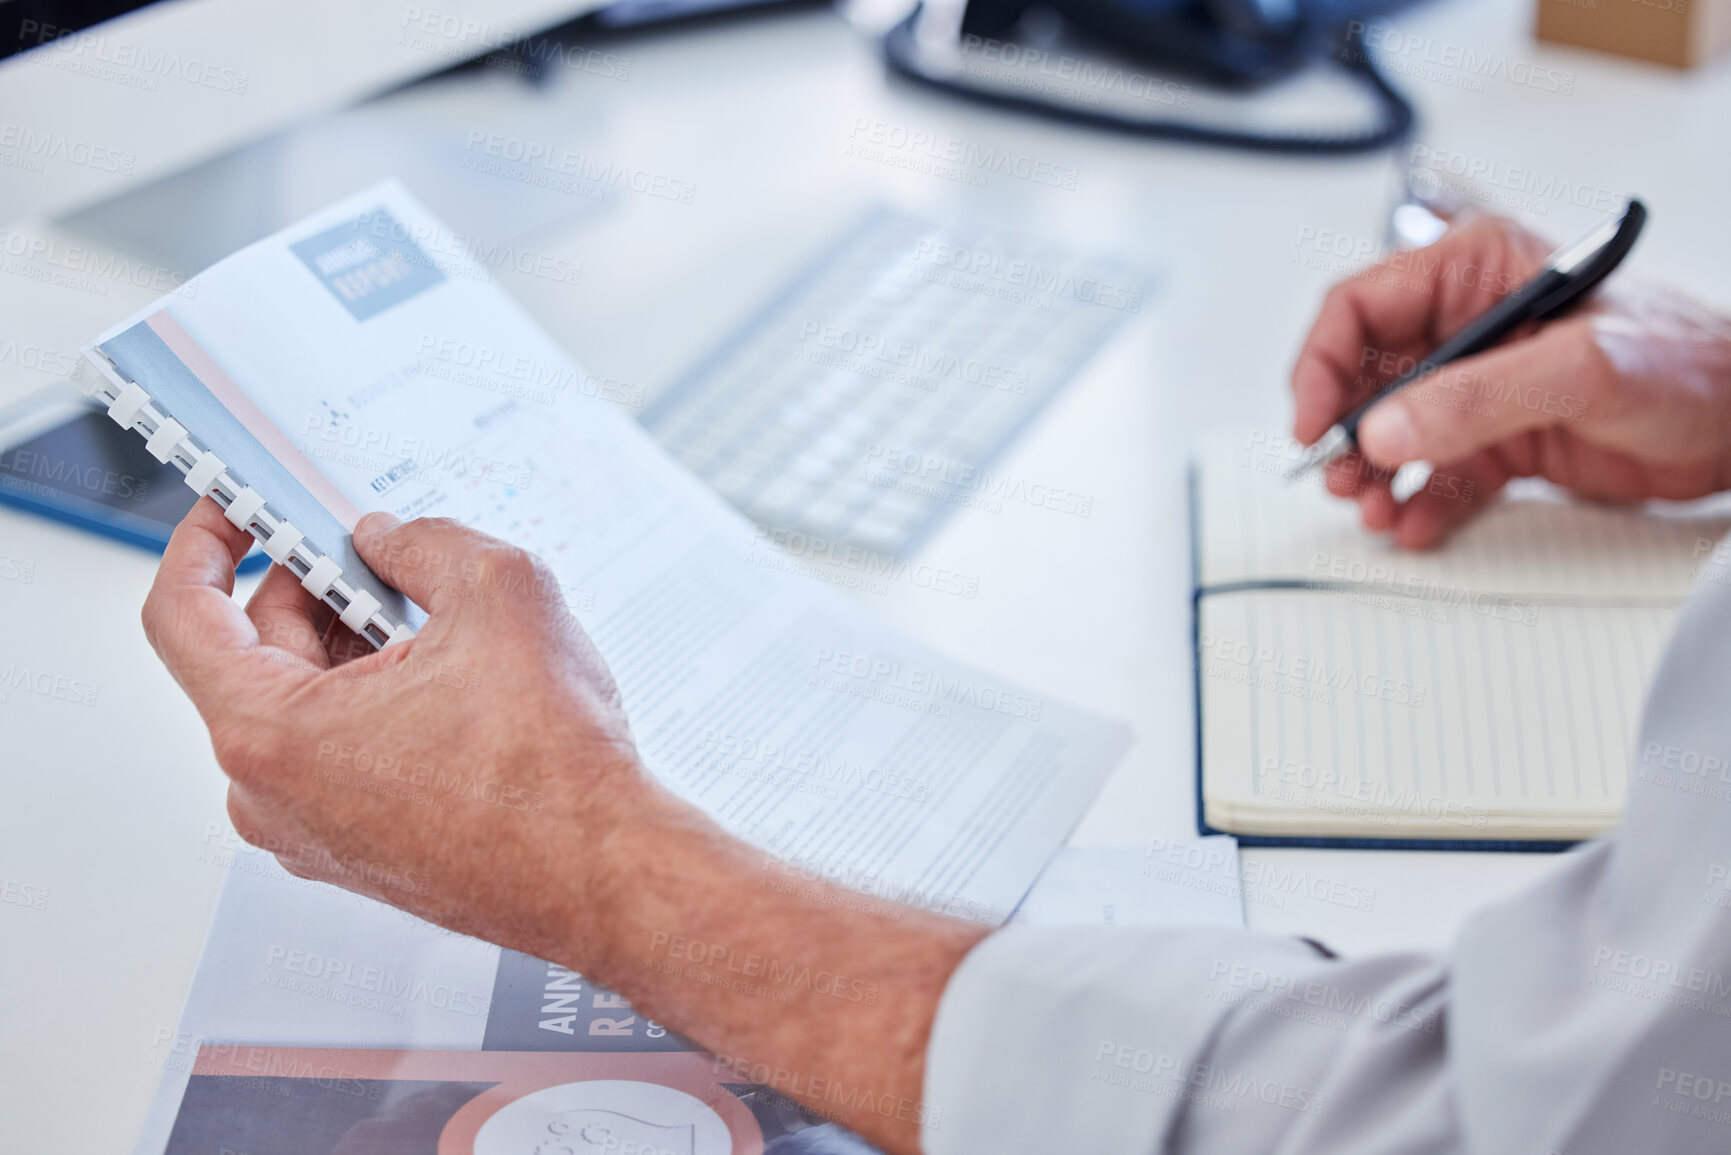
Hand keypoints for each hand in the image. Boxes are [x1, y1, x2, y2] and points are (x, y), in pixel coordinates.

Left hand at [141, 500, 981, 1154]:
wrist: (607, 874)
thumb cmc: (554, 771)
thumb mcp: (500, 592)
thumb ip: (424, 540)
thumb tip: (390, 537)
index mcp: (270, 732)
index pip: (182, 613)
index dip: (206, 541)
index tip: (235, 511)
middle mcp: (270, 796)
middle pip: (252, 655)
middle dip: (314, 591)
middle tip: (380, 552)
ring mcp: (310, 834)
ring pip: (303, 707)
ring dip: (354, 649)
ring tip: (438, 624)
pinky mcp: (356, 852)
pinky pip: (338, 755)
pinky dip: (376, 703)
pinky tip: (452, 682)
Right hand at [1291, 213, 1730, 547]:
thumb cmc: (1694, 364)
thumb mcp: (1581, 367)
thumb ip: (1478, 396)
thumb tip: (1388, 427)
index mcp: (1477, 269)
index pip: (1361, 307)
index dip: (1322, 364)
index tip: (1315, 421)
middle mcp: (1470, 323)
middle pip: (1364, 375)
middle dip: (1344, 431)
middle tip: (1343, 475)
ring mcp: (1482, 385)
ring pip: (1391, 429)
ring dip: (1373, 474)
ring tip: (1376, 507)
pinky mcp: (1502, 438)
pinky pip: (1436, 472)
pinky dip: (1419, 502)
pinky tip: (1417, 522)